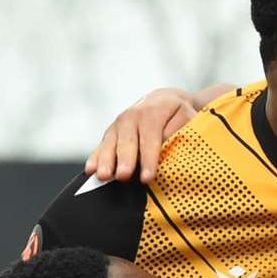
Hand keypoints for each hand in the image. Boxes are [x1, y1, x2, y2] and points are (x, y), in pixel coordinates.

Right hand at [84, 84, 233, 183]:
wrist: (162, 100)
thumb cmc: (178, 114)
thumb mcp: (187, 116)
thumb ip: (179, 129)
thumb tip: (167, 144)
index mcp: (153, 112)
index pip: (151, 138)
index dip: (149, 158)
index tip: (147, 177)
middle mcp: (132, 116)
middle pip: (128, 141)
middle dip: (125, 160)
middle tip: (124, 176)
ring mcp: (119, 124)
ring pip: (111, 143)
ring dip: (106, 160)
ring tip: (104, 176)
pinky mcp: (111, 132)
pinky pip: (101, 145)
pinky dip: (95, 157)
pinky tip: (90, 170)